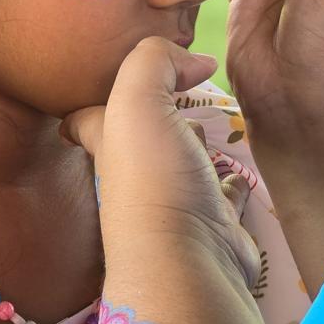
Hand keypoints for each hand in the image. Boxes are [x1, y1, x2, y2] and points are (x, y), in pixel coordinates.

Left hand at [60, 38, 261, 288]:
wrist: (187, 264)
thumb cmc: (153, 178)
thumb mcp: (137, 99)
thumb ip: (155, 60)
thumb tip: (198, 60)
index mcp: (108, 145)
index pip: (85, 118)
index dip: (92, 97)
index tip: (105, 80)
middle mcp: (134, 176)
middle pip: (139, 139)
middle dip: (154, 117)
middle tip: (179, 93)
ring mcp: (174, 203)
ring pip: (181, 165)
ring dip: (193, 146)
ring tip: (212, 123)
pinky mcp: (213, 223)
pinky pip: (221, 196)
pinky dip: (229, 183)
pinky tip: (238, 171)